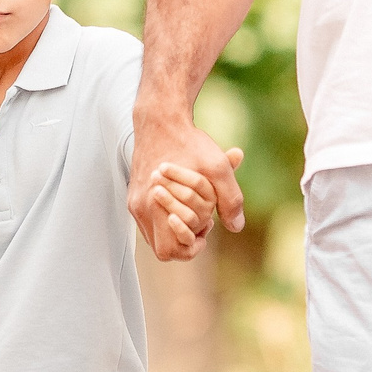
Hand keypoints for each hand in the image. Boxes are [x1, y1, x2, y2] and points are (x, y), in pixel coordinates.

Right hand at [131, 104, 245, 259]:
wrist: (160, 120)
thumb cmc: (187, 143)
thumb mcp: (217, 169)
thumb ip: (230, 199)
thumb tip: (237, 227)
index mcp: (155, 205)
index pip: (168, 251)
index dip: (189, 246)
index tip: (205, 227)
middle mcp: (140, 207)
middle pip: (162, 246)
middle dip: (184, 238)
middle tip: (202, 220)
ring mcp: (134, 201)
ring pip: (155, 233)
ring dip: (175, 227)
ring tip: (193, 208)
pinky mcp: (134, 194)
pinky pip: (150, 219)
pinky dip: (166, 216)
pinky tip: (182, 199)